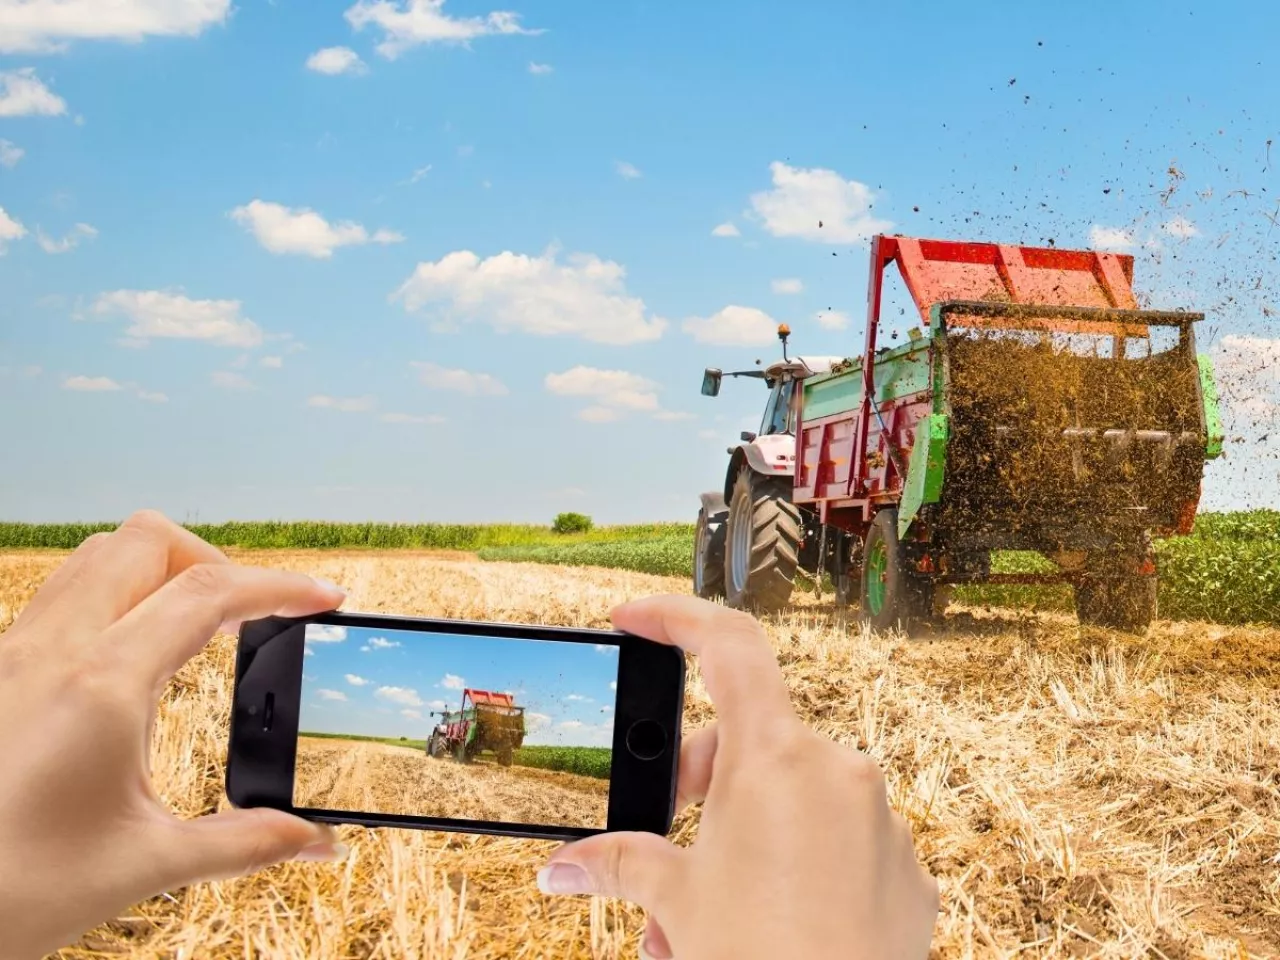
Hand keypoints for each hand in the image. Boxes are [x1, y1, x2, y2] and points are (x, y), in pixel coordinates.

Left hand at [0, 511, 349, 959]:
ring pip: (98, 556)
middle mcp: (53, 649)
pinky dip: (115, 598)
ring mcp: (15, 653)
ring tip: (199, 625)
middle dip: (217, 562)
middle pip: (150, 542)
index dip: (281, 587)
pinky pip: (63, 595)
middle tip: (253, 614)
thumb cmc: (11, 888)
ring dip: (160, 571)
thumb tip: (316, 842)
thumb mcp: (142, 864)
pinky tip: (134, 657)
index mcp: (101, 684)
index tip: (325, 599)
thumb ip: (242, 843)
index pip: (209, 593)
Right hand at [535, 596, 938, 959]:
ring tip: (711, 903)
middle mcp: (839, 772)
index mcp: (777, 758)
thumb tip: (562, 866)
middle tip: (671, 833)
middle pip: (754, 737)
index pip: (727, 646)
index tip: (635, 617)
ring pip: (796, 799)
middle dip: (702, 779)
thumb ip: (618, 864)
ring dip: (747, 832)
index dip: (676, 617)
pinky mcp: (905, 871)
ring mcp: (880, 821)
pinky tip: (776, 919)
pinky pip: (843, 844)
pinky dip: (801, 865)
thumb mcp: (677, 901)